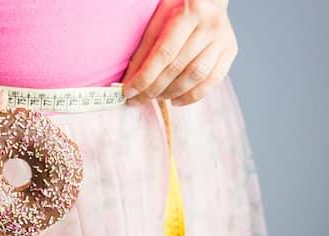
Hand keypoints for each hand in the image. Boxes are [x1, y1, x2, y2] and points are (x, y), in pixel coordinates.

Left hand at [121, 0, 237, 105]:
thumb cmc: (176, 11)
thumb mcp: (157, 20)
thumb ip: (145, 49)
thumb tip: (130, 81)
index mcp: (189, 11)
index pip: (163, 52)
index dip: (145, 76)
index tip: (129, 92)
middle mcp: (210, 24)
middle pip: (178, 67)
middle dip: (154, 88)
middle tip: (137, 100)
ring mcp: (223, 39)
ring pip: (195, 76)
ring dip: (171, 93)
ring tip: (155, 98)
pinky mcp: (230, 51)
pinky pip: (212, 81)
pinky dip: (192, 96)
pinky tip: (175, 101)